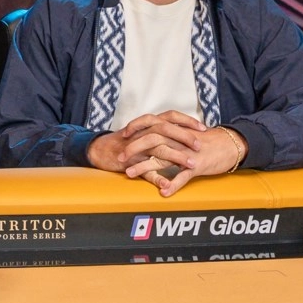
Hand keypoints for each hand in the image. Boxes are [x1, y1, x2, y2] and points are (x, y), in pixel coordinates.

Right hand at [86, 112, 204, 172]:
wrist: (99, 149)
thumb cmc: (124, 141)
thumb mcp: (143, 131)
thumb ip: (160, 130)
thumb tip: (182, 129)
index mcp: (149, 123)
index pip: (171, 116)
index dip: (187, 121)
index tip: (203, 128)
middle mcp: (143, 132)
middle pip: (167, 129)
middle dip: (185, 137)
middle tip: (199, 146)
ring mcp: (137, 147)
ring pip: (159, 149)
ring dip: (176, 156)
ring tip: (191, 164)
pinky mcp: (130, 162)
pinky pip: (145, 171)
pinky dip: (156, 178)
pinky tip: (167, 186)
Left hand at [124, 125, 245, 196]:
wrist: (230, 144)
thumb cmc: (207, 141)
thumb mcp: (186, 134)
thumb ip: (170, 135)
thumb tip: (153, 137)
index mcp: (175, 130)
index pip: (151, 122)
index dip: (135, 127)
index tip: (123, 134)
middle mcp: (179, 139)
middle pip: (151, 139)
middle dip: (133, 148)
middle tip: (119, 158)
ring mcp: (187, 153)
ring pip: (162, 158)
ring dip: (144, 166)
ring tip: (129, 174)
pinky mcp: (197, 165)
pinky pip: (183, 176)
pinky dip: (173, 184)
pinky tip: (163, 191)